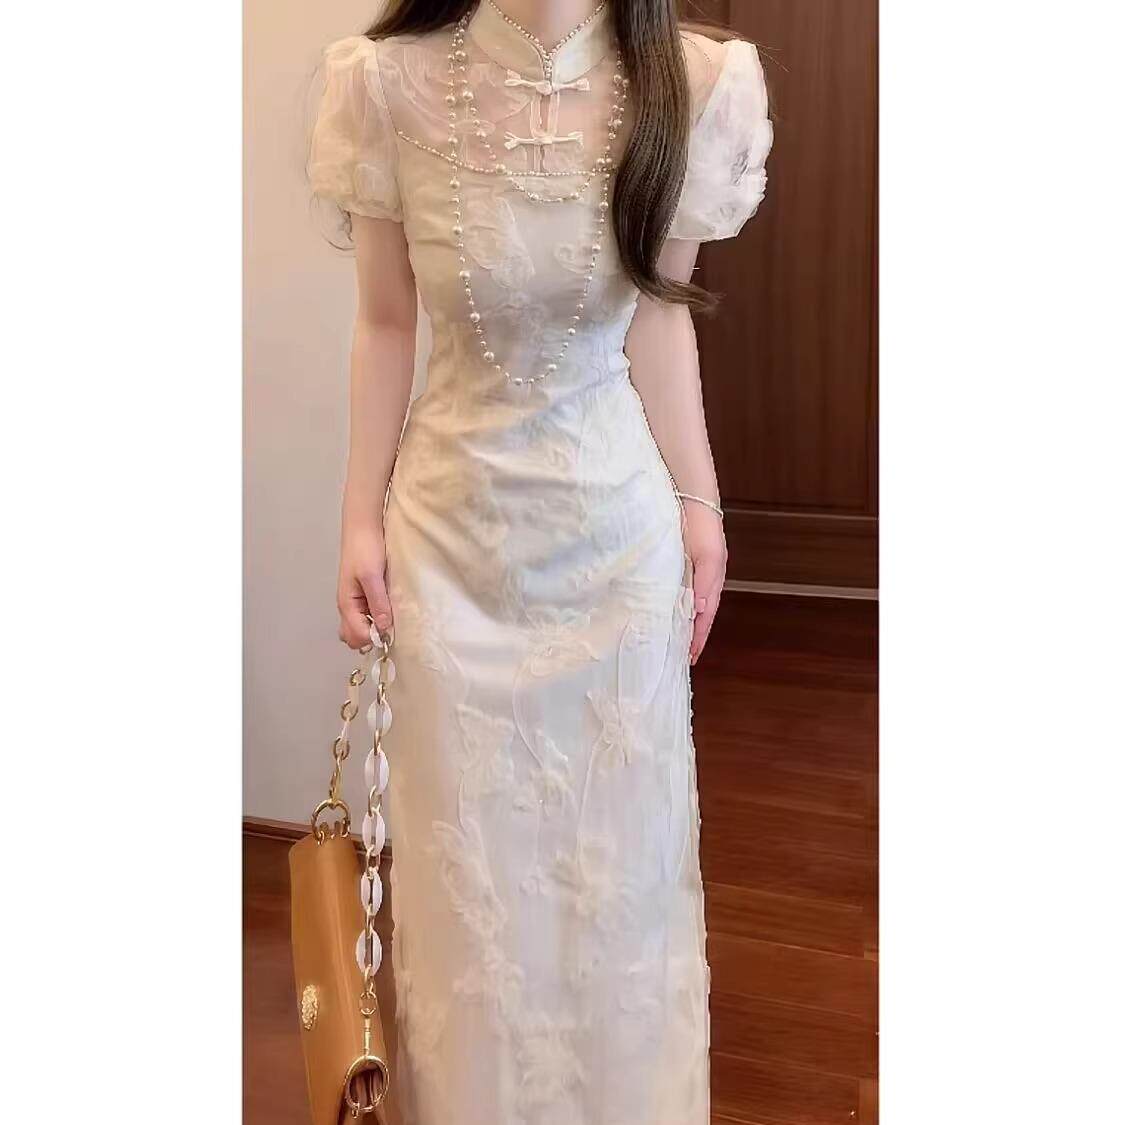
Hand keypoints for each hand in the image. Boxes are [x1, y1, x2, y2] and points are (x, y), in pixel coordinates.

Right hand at [337, 520, 392, 648]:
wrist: (363, 527)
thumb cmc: (365, 548)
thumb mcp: (373, 576)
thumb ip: (378, 602)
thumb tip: (384, 628)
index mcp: (347, 604)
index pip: (357, 636)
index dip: (375, 638)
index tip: (393, 633)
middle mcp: (347, 606)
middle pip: (353, 637)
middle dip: (370, 638)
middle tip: (390, 629)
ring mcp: (354, 601)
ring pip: (358, 628)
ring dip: (372, 630)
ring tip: (390, 620)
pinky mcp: (362, 594)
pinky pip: (365, 616)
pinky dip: (374, 620)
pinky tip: (388, 611)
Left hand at [684, 503, 726, 664]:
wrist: (690, 497)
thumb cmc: (702, 527)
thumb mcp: (709, 556)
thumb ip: (705, 583)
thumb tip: (700, 610)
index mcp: (712, 581)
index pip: (705, 617)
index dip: (698, 638)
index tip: (690, 658)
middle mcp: (701, 579)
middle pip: (698, 615)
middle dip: (690, 636)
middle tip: (679, 656)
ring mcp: (689, 571)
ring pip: (686, 604)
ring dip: (680, 622)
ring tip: (671, 640)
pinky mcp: (676, 562)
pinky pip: (675, 590)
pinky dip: (671, 605)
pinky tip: (662, 610)